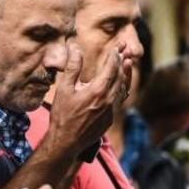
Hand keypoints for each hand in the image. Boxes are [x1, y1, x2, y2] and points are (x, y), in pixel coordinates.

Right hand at [44, 42, 127, 159]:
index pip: (111, 67)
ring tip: (126, 63)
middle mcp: (108, 100)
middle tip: (126, 50)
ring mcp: (110, 111)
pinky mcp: (109, 120)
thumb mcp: (64, 89)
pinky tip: (117, 85)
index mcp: (98, 90)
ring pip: (121, 89)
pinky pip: (117, 100)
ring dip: (123, 75)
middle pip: (120, 76)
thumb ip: (72, 67)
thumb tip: (75, 48)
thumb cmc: (62, 116)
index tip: (118, 46)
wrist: (65, 142)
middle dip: (123, 62)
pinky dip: (119, 89)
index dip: (115, 55)